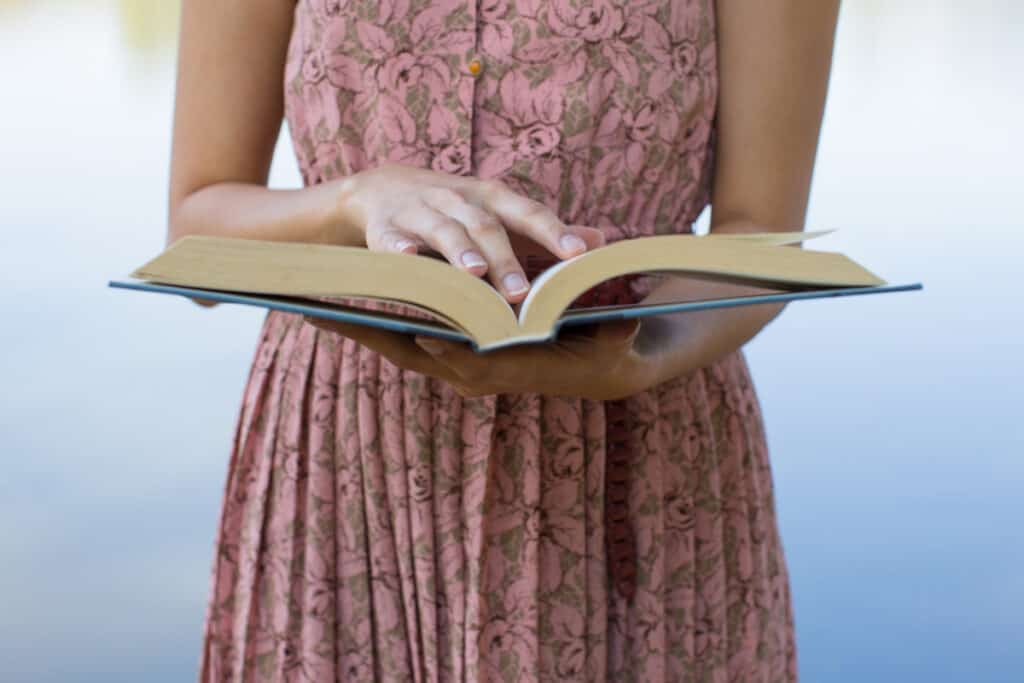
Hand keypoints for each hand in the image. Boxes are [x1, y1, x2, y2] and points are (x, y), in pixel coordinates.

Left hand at [304, 316, 663, 400]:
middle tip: (313, 309)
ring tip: (311, 304)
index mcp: (505, 368)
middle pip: (409, 352)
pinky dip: (376, 323)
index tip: (374, 318)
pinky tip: (346, 302)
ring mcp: (460, 365)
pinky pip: (406, 338)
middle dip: (363, 333)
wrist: (609, 365)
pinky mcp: (454, 353)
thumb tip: (621, 323)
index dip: (419, 338)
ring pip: (400, 346)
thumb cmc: (611, 346)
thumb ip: (612, 331)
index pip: (455, 356)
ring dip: (358, 327)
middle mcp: (474, 373)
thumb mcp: (616, 339)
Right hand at [329, 161, 605, 302]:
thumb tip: (599, 242)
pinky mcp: (385, 227)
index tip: (577, 255)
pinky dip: (397, 248)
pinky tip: (404, 260)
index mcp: (491, 198)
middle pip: (485, 227)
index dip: (553, 232)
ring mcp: (420, 212)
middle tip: (520, 293)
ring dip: (458, 252)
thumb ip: (544, 231)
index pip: (528, 213)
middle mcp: (457, 200)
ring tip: (474, 275)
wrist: (381, 187)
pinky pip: (390, 238)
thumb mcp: (499, 211)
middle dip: (504, 259)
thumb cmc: (455, 208)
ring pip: (442, 231)